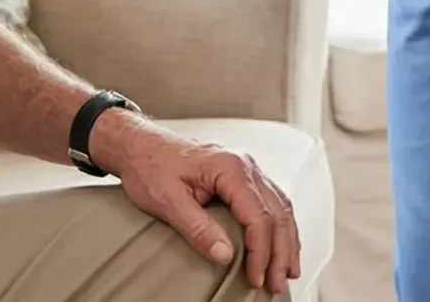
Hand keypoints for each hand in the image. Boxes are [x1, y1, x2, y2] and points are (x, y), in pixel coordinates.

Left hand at [90, 110, 299, 294]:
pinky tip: (282, 243)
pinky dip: (280, 226)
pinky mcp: (243, 176)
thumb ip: (198, 228)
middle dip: (280, 252)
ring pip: (280, 207)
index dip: (260, 252)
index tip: (256, 278)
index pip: (258, 216)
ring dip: (286, 241)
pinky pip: (272, 202)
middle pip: (277, 213)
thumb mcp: (168, 201)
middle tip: (276, 284)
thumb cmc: (151, 167)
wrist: (141, 146)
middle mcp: (246, 165)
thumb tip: (225, 256)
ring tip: (288, 271)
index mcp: (230, 168)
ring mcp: (247, 169)